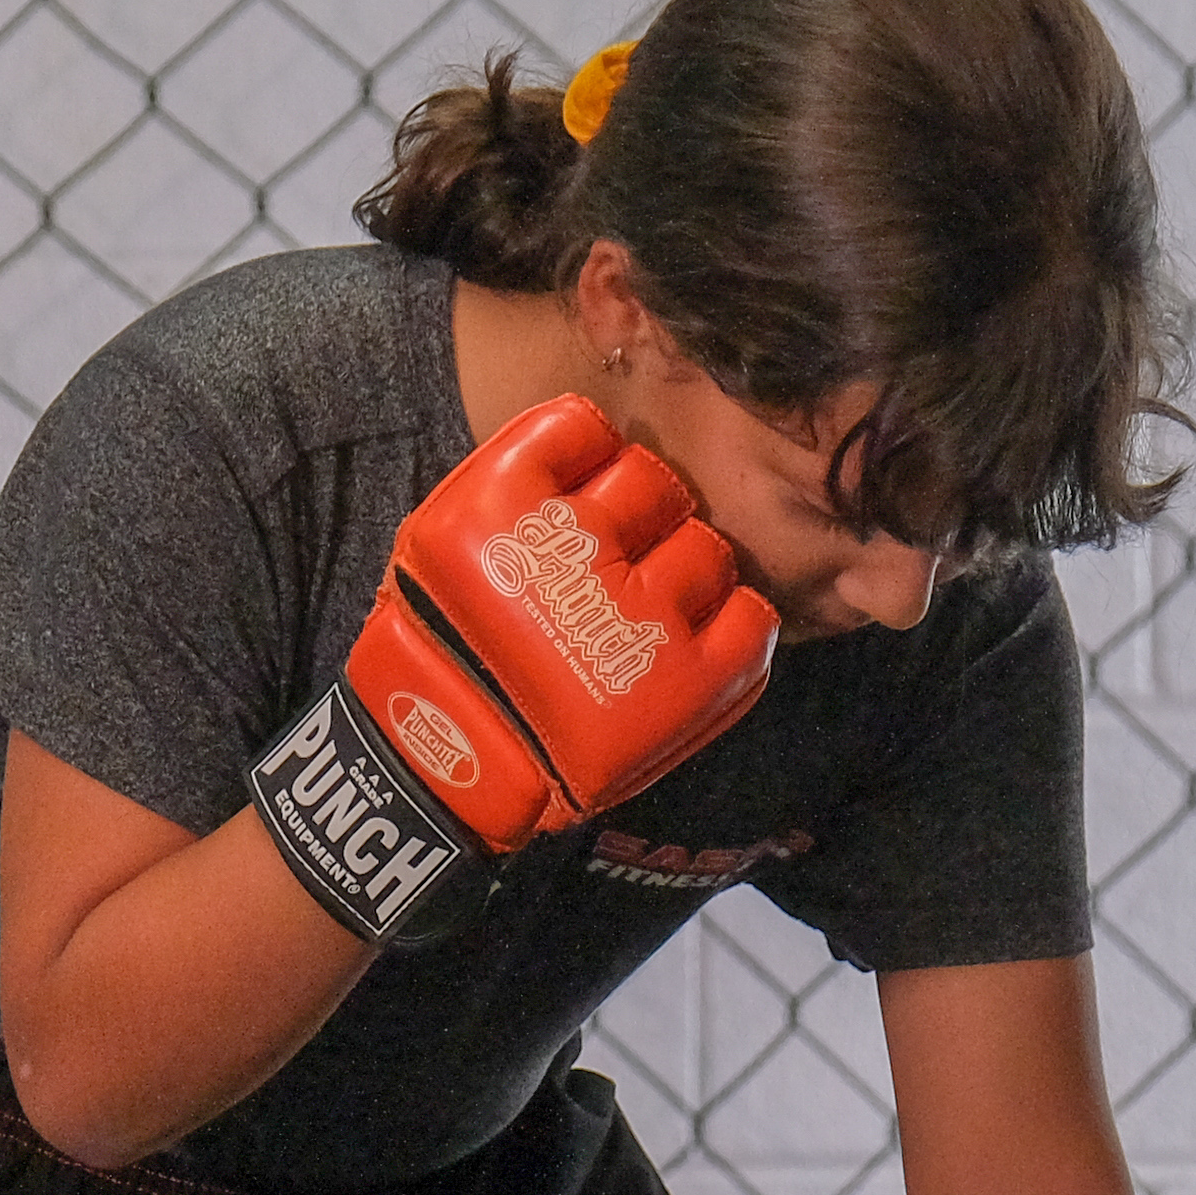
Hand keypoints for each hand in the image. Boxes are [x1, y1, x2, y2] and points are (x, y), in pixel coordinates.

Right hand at [249, 398, 773, 940]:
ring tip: (650, 606)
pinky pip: (751, 619)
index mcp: (500, 506)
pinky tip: (696, 635)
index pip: (582, 426)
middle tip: (616, 557)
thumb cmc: (446, 647)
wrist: (454, 768)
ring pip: (707, 546)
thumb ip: (515, 482)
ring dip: (685, 568)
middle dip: (640, 514)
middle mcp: (573, 550)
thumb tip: (596, 445)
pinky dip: (733, 621)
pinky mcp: (691, 681)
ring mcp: (641, 616)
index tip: (579, 489)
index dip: (588, 456)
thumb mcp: (444, 537)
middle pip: (653, 484)